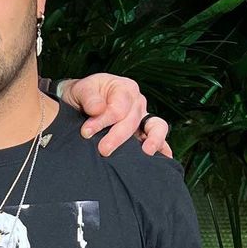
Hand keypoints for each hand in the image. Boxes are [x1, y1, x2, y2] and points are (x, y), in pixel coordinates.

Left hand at [57, 75, 171, 158]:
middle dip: (117, 137)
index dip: (102, 122)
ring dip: (152, 140)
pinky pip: (160, 139)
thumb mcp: (81, 90)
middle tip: (103, 150)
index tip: (86, 132)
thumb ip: (89, 98)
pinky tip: (165, 158)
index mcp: (125, 89)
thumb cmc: (83, 95)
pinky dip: (163, 147)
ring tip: (146, 152)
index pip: (118, 109)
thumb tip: (98, 109)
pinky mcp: (144, 133)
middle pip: (133, 121)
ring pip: (155, 127)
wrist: (81, 103)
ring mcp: (143, 118)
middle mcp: (138, 103)